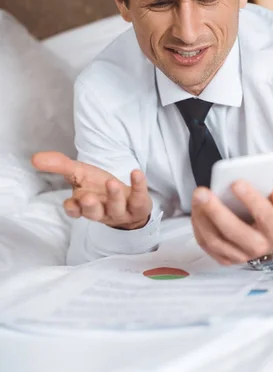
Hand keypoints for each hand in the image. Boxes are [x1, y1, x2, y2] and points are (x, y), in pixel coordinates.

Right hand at [31, 151, 151, 229]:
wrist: (129, 202)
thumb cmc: (100, 188)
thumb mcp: (80, 174)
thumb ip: (60, 166)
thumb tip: (34, 158)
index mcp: (85, 206)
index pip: (75, 211)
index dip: (74, 208)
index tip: (72, 203)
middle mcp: (102, 211)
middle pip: (94, 213)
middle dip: (90, 206)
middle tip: (88, 197)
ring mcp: (121, 211)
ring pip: (116, 208)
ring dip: (114, 196)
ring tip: (112, 182)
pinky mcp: (139, 206)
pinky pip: (139, 197)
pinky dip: (138, 185)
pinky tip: (136, 173)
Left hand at [191, 181, 272, 265]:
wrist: (272, 241)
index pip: (264, 216)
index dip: (250, 199)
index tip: (236, 183)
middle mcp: (258, 247)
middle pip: (234, 231)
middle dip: (216, 210)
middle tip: (203, 192)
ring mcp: (239, 255)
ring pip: (215, 240)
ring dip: (202, 217)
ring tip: (197, 197)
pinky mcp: (224, 258)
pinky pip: (206, 244)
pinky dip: (198, 226)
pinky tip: (196, 208)